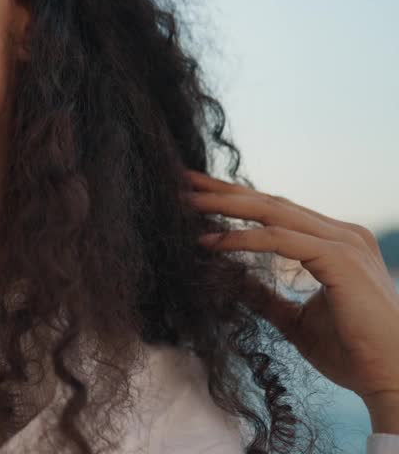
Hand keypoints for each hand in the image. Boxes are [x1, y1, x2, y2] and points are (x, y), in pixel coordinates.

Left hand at [183, 169, 398, 425]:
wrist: (393, 380)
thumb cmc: (353, 353)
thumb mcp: (294, 320)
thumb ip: (266, 297)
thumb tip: (229, 281)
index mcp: (335, 243)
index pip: (276, 211)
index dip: (235, 200)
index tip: (196, 194)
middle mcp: (342, 235)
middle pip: (271, 202)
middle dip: (224, 191)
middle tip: (184, 181)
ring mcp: (344, 243)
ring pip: (272, 212)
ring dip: (225, 205)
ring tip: (186, 203)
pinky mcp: (341, 259)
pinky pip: (280, 239)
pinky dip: (242, 238)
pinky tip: (211, 240)